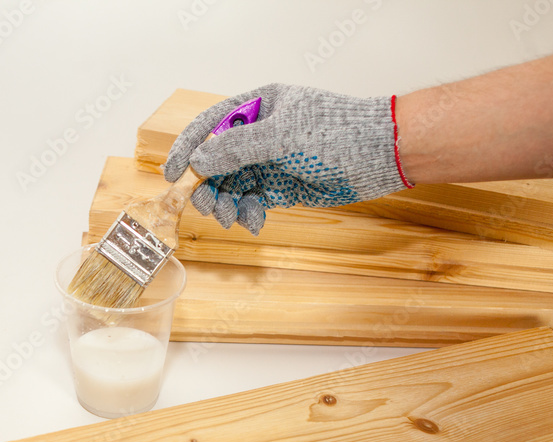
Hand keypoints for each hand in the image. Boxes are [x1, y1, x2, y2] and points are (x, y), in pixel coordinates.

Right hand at [163, 84, 410, 234]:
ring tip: (233, 218)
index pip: (208, 126)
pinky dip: (246, 214)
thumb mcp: (283, 136)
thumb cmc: (338, 132)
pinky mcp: (280, 188)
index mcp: (256, 108)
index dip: (186, 149)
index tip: (171, 175)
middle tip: (208, 207)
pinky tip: (253, 221)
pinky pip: (250, 202)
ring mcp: (268, 162)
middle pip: (215, 162)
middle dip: (208, 186)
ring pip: (230, 186)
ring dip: (225, 204)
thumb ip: (238, 147)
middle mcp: (258, 135)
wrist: (380, 156)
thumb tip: (199, 160)